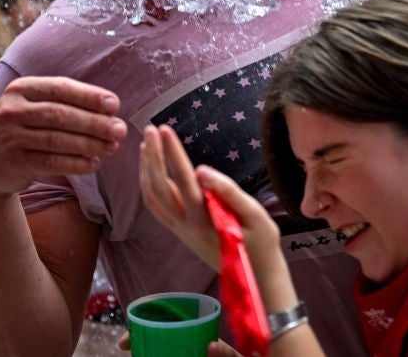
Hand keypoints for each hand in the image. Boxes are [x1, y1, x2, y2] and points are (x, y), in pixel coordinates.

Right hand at [0, 76, 126, 197]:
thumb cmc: (23, 129)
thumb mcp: (34, 107)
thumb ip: (65, 103)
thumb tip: (111, 109)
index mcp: (21, 89)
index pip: (61, 88)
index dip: (89, 96)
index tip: (114, 105)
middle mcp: (12, 110)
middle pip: (61, 115)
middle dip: (95, 123)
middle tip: (120, 130)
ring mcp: (9, 137)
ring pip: (57, 140)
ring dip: (89, 144)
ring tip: (112, 147)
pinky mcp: (12, 162)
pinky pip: (51, 162)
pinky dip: (75, 163)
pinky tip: (93, 164)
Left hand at [139, 125, 281, 272]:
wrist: (256, 277)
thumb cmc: (261, 244)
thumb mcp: (255, 215)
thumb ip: (228, 192)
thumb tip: (201, 170)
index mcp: (205, 219)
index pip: (184, 179)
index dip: (172, 153)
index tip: (165, 130)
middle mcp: (186, 225)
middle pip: (159, 187)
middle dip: (152, 156)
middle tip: (151, 129)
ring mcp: (180, 230)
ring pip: (152, 198)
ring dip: (146, 170)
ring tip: (146, 144)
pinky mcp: (180, 232)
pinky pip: (156, 207)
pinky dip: (149, 185)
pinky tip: (151, 170)